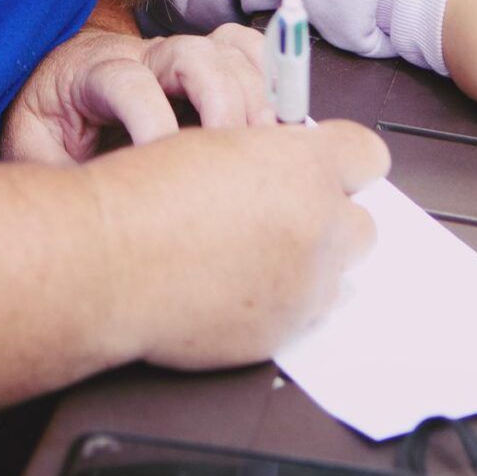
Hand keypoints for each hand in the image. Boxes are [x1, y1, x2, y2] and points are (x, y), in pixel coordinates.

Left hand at [0, 23, 274, 164]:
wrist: (49, 90)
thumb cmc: (45, 127)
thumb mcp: (32, 151)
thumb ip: (57, 175)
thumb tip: (89, 219)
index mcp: (90, 71)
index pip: (129, 83)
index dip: (153, 122)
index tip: (162, 165)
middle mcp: (140, 53)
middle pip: (192, 55)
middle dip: (220, 102)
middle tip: (233, 157)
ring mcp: (176, 53)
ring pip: (228, 51)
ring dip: (255, 94)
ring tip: (265, 149)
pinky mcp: (202, 61)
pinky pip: (246, 49)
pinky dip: (270, 75)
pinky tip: (276, 122)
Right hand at [85, 119, 387, 369]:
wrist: (107, 259)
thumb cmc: (145, 197)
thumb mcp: (215, 144)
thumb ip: (273, 156)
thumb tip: (292, 165)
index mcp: (305, 166)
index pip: (369, 156)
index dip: (343, 163)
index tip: (325, 169)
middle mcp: (317, 225)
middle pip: (362, 223)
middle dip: (329, 219)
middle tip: (284, 215)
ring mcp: (303, 285)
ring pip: (339, 273)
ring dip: (309, 263)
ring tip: (254, 253)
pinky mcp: (282, 331)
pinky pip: (305, 314)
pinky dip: (281, 301)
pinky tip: (235, 286)